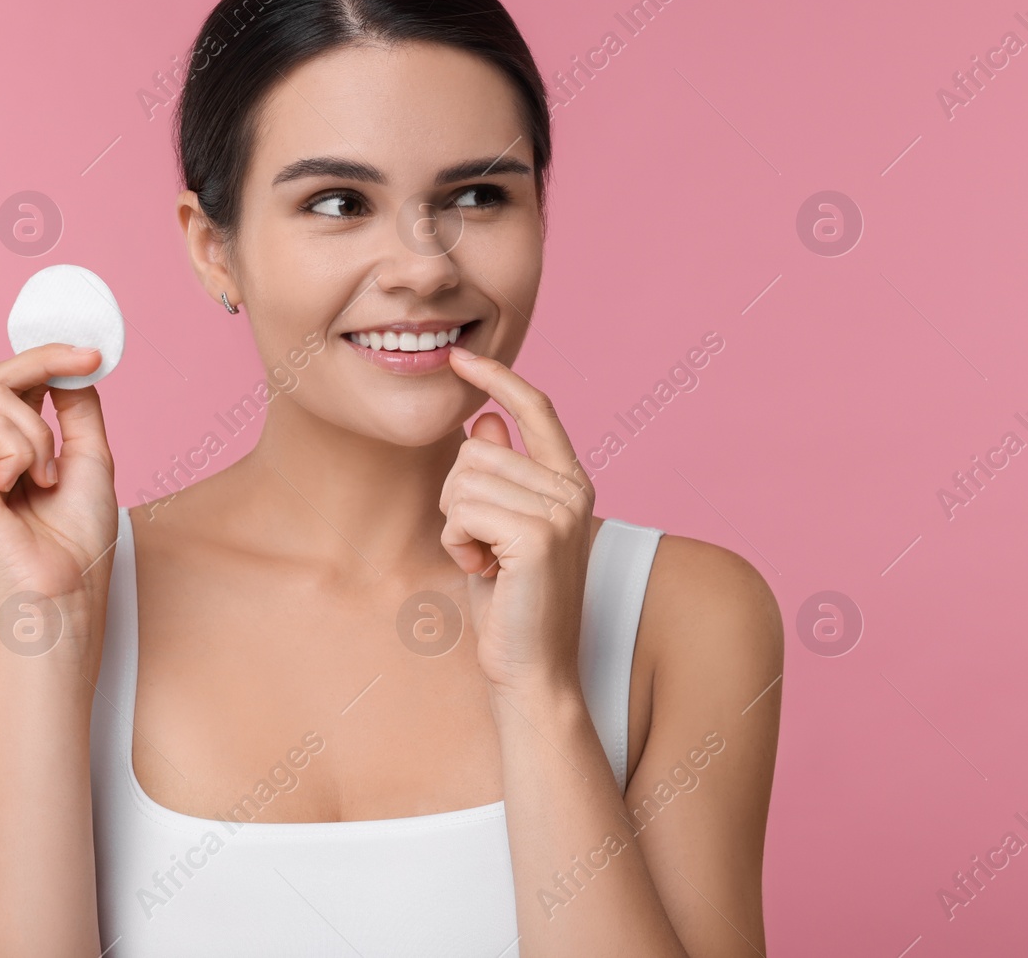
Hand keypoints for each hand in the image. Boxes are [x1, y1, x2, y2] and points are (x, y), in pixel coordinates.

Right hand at [0, 345, 118, 654]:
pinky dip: (26, 454)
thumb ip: (78, 413)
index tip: (93, 353)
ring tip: (50, 478)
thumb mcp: (90, 459)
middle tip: (86, 359)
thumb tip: (73, 369)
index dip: (48, 359)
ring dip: (43, 434)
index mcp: (9, 450)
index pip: (16, 386)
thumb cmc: (79, 538)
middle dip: (45, 360)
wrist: (66, 587)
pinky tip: (26, 489)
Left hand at [439, 347, 595, 694]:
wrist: (533, 670)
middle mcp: (572, 488)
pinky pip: (462, 509)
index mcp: (570, 482)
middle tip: (482, 548)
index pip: (536, 407)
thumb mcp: (498, 530)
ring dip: (455, 524)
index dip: (498, 376)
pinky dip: (457, 542)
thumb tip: (488, 423)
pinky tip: (482, 571)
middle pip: (476, 450)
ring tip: (486, 561)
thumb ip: (500, 476)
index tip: (462, 357)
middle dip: (457, 500)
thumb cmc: (512, 605)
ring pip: (464, 479)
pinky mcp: (539, 534)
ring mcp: (560, 509)